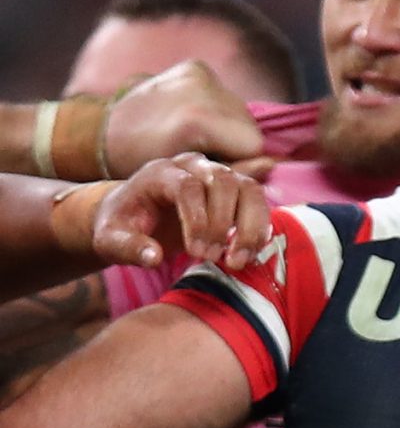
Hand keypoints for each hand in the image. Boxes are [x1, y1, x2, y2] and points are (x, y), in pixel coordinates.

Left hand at [85, 155, 273, 271]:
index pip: (188, 186)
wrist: (135, 216)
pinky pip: (258, 202)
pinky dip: (260, 229)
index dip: (197, 220)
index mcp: (159, 173)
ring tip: (238, 261)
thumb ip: (127, 248)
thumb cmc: (122, 227)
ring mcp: (217, 175)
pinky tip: (250, 254)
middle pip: (224, 182)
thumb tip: (154, 257)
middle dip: (223, 224)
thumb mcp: (110, 239)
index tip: (195, 253)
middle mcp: (192, 167)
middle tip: (212, 258)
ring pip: (249, 189)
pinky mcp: (235, 190)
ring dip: (251, 227)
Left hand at [103, 62, 270, 178]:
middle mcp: (202, 89)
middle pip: (250, 126)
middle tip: (206, 153)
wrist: (103, 129)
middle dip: (236, 144)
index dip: (240, 162)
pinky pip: (225, 95)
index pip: (254, 145)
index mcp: (198, 120)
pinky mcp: (195, 66)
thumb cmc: (144, 164)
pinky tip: (193, 117)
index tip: (216, 168)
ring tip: (198, 136)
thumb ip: (234, 172)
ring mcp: (199, 74)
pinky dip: (217, 109)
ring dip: (228, 127)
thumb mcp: (188, 178)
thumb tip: (272, 166)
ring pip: (240, 110)